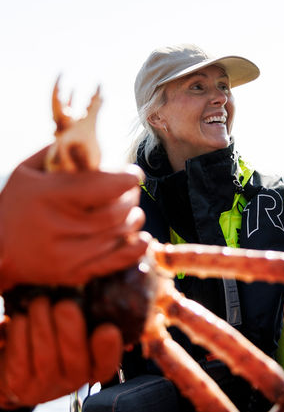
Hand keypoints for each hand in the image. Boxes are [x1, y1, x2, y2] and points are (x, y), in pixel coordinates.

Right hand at [0, 147, 149, 291]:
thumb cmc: (13, 204)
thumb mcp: (26, 171)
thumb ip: (57, 152)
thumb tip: (90, 137)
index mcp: (47, 196)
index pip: (99, 187)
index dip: (125, 180)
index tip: (134, 174)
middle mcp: (58, 227)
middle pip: (114, 213)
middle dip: (131, 198)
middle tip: (132, 190)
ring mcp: (66, 255)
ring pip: (117, 236)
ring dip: (132, 220)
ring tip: (132, 210)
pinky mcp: (72, 274)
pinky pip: (112, 263)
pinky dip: (133, 250)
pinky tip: (141, 238)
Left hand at [0, 295, 123, 406]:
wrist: (15, 355)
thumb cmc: (51, 328)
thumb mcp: (73, 318)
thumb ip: (88, 305)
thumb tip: (110, 268)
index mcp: (94, 363)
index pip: (108, 362)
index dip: (108, 349)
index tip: (107, 330)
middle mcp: (73, 379)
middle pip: (75, 361)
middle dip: (70, 331)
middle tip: (64, 305)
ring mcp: (46, 387)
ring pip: (46, 358)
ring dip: (41, 324)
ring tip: (39, 303)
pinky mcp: (20, 386)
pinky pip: (20, 359)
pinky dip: (20, 334)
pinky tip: (21, 319)